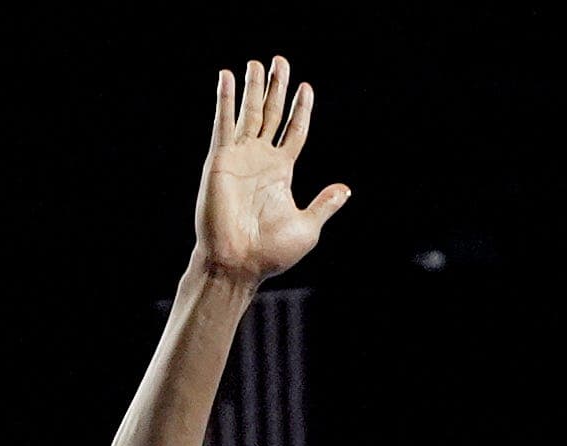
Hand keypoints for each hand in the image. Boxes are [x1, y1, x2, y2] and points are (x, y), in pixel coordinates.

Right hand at [193, 57, 348, 282]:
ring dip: (254, 87)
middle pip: (272, 114)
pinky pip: (223, 123)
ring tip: (258, 63)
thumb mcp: (307, 226)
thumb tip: (346, 190)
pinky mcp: (220, 158)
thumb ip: (325, 204)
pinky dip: (226, 99)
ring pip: (249, 113)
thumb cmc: (271, 252)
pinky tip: (228, 77)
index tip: (306, 88)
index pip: (294, 132)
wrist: (239, 262)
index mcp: (281, 172)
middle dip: (277, 88)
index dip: (300, 110)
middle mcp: (260, 159)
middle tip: (281, 61)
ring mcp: (240, 156)